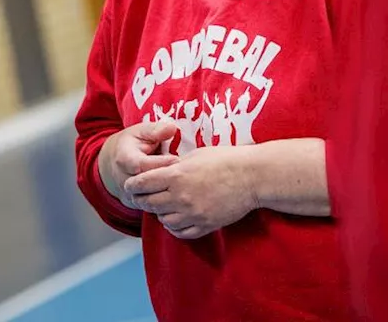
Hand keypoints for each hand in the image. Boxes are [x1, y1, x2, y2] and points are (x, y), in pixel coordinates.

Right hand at [99, 121, 179, 208]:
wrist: (116, 160)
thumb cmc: (133, 142)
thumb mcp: (142, 130)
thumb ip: (156, 130)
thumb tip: (171, 128)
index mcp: (123, 159)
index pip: (140, 165)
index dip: (159, 163)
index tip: (176, 159)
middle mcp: (124, 179)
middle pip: (145, 184)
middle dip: (165, 179)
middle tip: (184, 173)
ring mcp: (128, 193)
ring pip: (148, 198)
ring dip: (166, 192)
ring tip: (183, 183)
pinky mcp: (135, 203)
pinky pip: (151, 206)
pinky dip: (165, 201)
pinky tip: (180, 193)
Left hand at [122, 145, 258, 239]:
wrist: (255, 176)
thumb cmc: (228, 160)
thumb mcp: (197, 155)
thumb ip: (175, 166)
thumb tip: (161, 172)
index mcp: (176, 176)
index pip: (140, 184)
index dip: (133, 184)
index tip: (133, 185)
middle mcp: (180, 197)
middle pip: (147, 204)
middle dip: (143, 199)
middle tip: (146, 196)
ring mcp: (192, 214)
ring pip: (163, 220)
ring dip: (161, 213)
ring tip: (167, 205)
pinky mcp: (204, 225)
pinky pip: (180, 232)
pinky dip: (175, 227)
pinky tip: (179, 218)